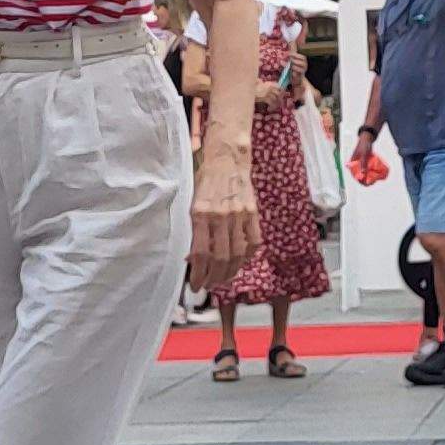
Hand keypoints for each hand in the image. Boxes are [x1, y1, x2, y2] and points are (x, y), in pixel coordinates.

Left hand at [187, 154, 258, 292]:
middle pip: (220, 258)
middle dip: (214, 278)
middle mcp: (220, 216)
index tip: (195, 285)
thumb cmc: (205, 179)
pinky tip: (239, 262)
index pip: (201, 253)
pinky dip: (247, 256)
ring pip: (237, 254)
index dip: (199, 274)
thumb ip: (193, 229)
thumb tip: (192, 257)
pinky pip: (253, 242)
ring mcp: (239, 215)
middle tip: (208, 286)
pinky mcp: (252, 213)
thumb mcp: (191, 201)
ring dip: (230, 272)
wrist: (227, 158)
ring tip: (222, 279)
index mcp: (200, 213)